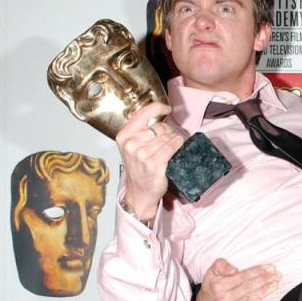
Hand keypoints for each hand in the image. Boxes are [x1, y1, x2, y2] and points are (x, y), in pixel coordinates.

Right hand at [115, 101, 183, 221]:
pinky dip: (178, 144)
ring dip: (174, 139)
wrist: (140, 193)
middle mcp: (131, 144)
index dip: (158, 108)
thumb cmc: (138, 169)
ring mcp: (142, 154)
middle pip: (159, 127)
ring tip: (172, 146)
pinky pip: (172, 146)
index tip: (167, 108)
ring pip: (167, 136)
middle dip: (168, 131)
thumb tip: (160, 117)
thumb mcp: (132, 147)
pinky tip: (178, 147)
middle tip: (168, 139)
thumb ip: (140, 132)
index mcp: (124, 136)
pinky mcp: (154, 163)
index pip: (143, 114)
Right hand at [195, 259, 280, 300]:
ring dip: (264, 292)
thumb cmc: (212, 287)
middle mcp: (222, 299)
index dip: (257, 272)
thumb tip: (234, 270)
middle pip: (248, 288)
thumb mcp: (212, 272)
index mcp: (218, 286)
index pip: (242, 277)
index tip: (269, 268)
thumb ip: (221, 265)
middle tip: (277, 275)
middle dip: (264, 280)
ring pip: (248, 299)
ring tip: (275, 284)